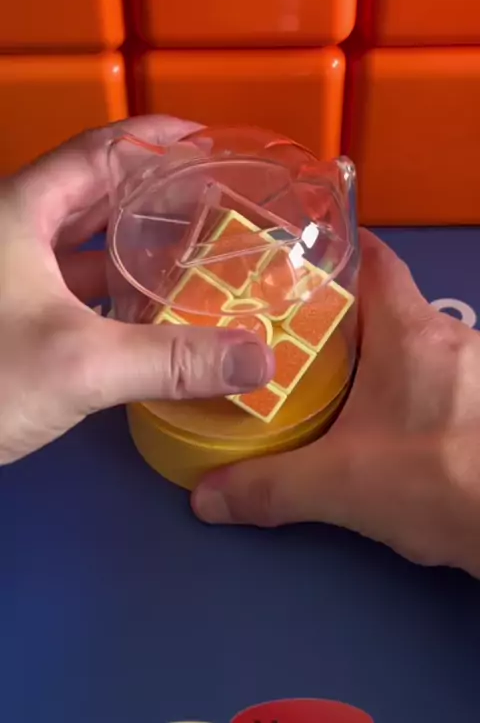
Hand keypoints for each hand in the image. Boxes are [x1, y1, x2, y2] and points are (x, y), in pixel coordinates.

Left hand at [0, 116, 271, 464]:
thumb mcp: (78, 363)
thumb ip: (171, 359)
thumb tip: (260, 361)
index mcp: (20, 209)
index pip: (101, 149)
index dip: (159, 139)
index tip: (212, 142)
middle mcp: (12, 229)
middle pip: (96, 191)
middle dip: (158, 193)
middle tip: (220, 203)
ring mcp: (8, 273)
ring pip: (82, 241)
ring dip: (136, 243)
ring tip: (197, 249)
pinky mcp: (8, 313)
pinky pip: (72, 283)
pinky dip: (114, 286)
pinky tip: (150, 305)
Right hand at [192, 231, 479, 577]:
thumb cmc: (443, 480)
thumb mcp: (344, 486)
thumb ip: (270, 487)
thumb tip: (207, 495)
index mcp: (409, 330)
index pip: (373, 257)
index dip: (334, 249)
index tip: (294, 258)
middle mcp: (450, 336)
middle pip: (387, 303)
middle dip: (340, 316)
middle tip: (289, 335)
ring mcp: (476, 370)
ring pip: (413, 343)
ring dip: (376, 358)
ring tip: (328, 383)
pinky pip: (438, 377)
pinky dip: (407, 389)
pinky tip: (384, 424)